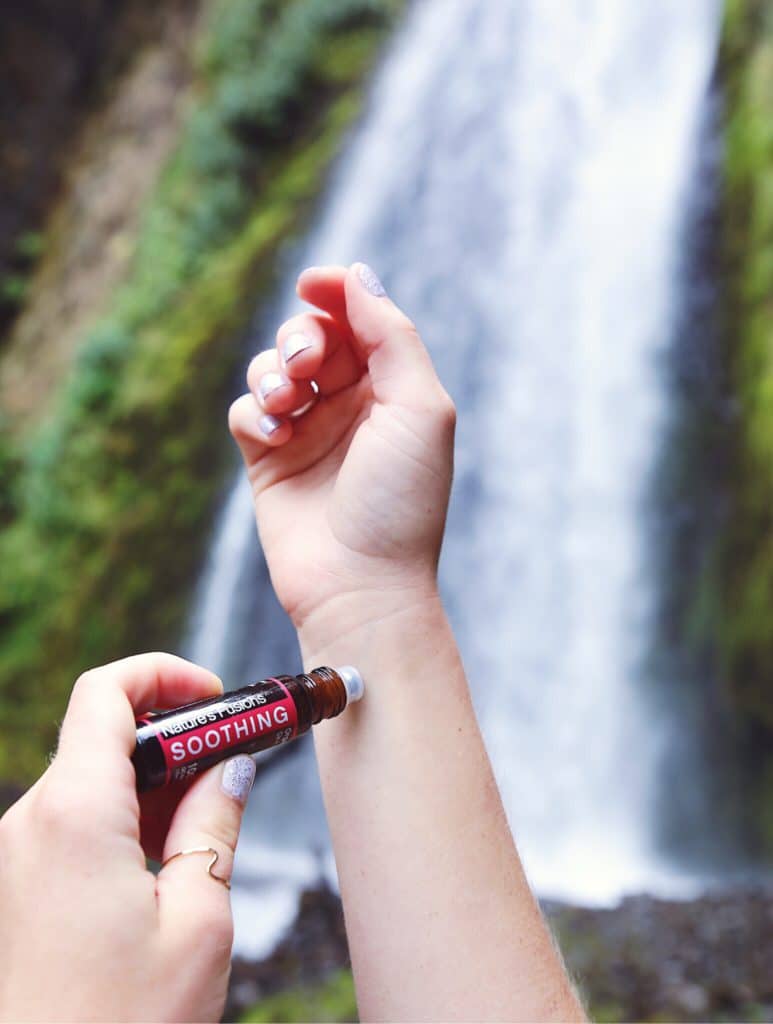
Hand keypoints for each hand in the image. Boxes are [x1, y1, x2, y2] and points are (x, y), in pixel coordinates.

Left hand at [0, 654, 254, 1022]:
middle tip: (233, 753)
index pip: (105, 693)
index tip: (215, 694)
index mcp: (74, 816)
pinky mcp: (23, 883)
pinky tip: (172, 852)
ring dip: (155, 778)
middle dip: (174, 732)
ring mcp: (20, 854)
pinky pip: (77, 818)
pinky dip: (128, 813)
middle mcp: (32, 823)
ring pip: (92, 776)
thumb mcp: (198, 920)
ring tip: (211, 813)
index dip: (164, 673)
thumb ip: (215, 824)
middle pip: (102, 731)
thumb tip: (230, 770)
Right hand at [228, 263, 455, 641]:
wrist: (361, 584)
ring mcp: (307, 432)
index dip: (334, 293)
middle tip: (306, 367)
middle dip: (300, 338)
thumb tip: (357, 275)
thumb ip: (391, 335)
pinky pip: (244, 411)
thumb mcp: (419, 407)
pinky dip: (253, 412)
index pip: (358, 320)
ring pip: (270, 368)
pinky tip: (274, 436)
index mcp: (392, 389)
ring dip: (272, 372)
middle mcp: (350, 406)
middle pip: (310, 337)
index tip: (312, 286)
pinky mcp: (268, 460)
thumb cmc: (401, 500)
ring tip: (287, 403)